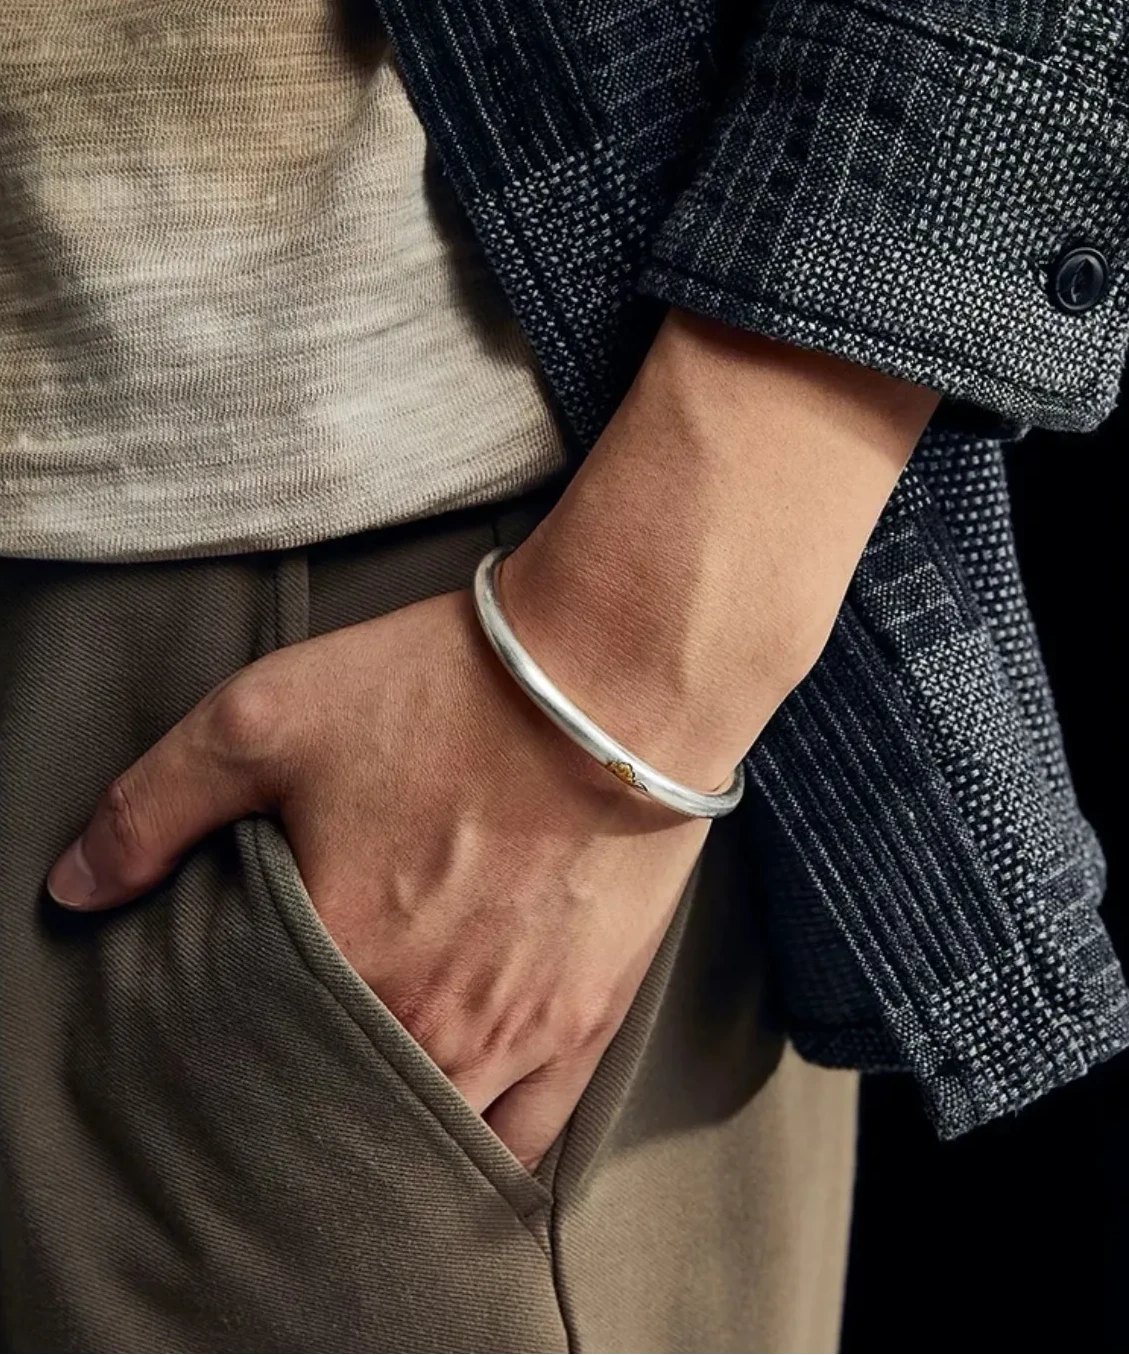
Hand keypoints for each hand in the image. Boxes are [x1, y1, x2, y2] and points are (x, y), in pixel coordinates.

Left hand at [46, 584, 708, 1168]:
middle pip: (337, 1106)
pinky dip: (479, 1145)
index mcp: (342, 958)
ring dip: (385, 1128)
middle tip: (295, 1048)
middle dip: (302, 1090)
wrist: (617, 676)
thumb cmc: (449, 689)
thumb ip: (154, 806)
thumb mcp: (269, 716)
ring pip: (428, 1135)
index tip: (226, 1015)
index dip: (224, 1040)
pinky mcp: (588, 1021)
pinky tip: (452, 1128)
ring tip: (362, 1093)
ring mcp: (517, 1036)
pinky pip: (527, 1133)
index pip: (248, 1053)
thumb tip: (76, 886)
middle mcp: (428, 1022)